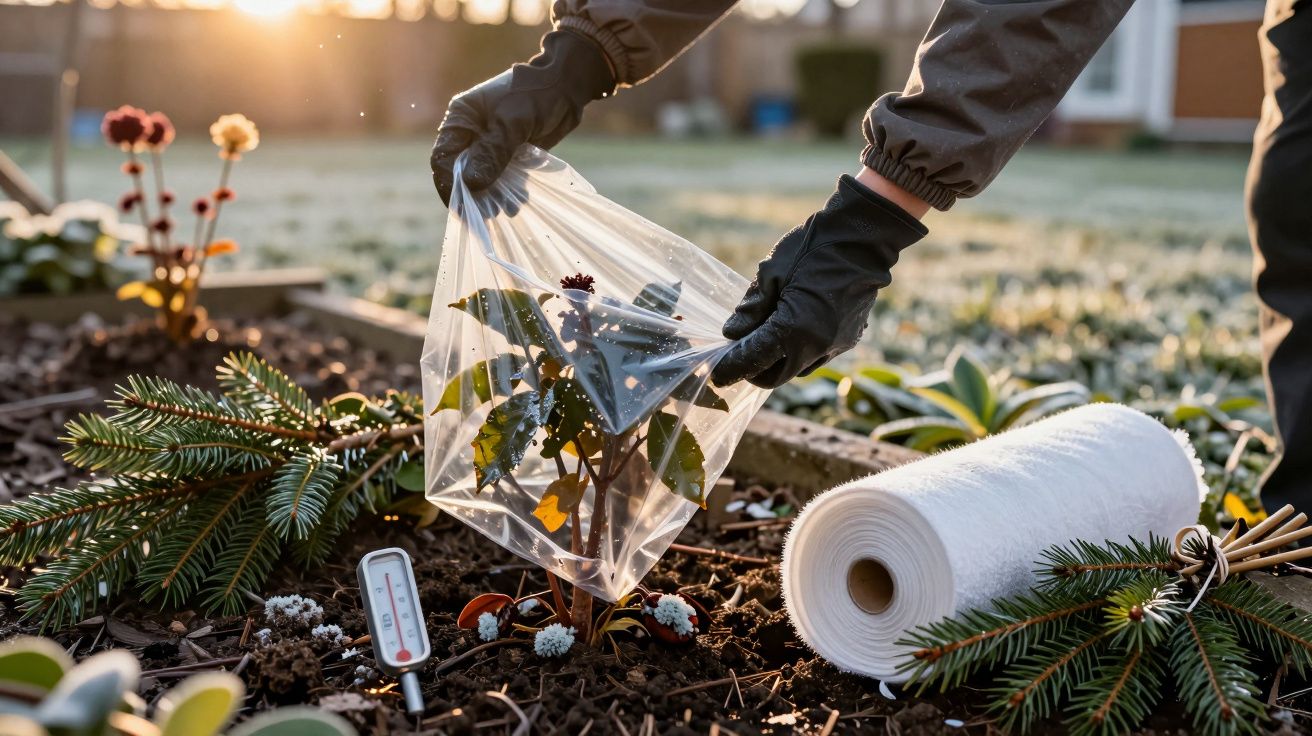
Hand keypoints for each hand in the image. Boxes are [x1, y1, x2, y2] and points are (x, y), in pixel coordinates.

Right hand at [431, 30, 613, 205]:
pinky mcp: (509, 154)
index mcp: (462, 118)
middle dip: (471, 194)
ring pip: (482, 178)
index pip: (443, 157)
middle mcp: (471, 133)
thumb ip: (492, 153)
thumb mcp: (512, 123)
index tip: (461, 205)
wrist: (567, 86)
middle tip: (485, 215)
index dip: (448, 183)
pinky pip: (502, 177)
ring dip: (492, 196)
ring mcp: (490, 144)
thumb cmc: (536, 95)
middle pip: (461, 172)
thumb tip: (469, 183)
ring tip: (506, 209)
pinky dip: (508, 190)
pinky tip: (518, 202)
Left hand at [711, 175, 927, 388]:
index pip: (754, 361)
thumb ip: (751, 309)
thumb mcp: (771, 272)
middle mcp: (818, 346)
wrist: (861, 236)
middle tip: (737, 353)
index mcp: (796, 330)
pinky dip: (797, 350)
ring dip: (777, 361)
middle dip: (754, 369)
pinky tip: (789, 326)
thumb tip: (733, 334)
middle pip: (776, 377)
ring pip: (797, 368)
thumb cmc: (813, 248)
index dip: (731, 368)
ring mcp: (837, 345)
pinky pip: (816, 355)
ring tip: (762, 336)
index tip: (716, 372)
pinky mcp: (848, 338)